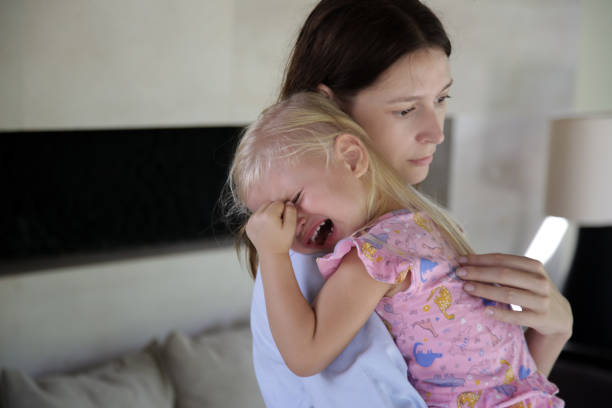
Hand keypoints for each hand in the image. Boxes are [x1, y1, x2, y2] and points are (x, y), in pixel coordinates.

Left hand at [245, 201, 296, 255]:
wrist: (271, 254)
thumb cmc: (282, 242)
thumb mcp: (291, 227)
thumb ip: (291, 212)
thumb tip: (288, 203)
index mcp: (268, 215)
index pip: (279, 203)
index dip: (284, 210)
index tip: (285, 220)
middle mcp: (257, 216)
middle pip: (269, 203)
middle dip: (275, 210)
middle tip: (279, 222)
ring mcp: (251, 221)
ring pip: (262, 208)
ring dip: (268, 213)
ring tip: (272, 225)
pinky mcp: (248, 226)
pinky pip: (256, 216)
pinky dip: (261, 218)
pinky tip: (266, 228)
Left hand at [456, 253, 571, 337]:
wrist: (559, 317)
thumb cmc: (534, 292)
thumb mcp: (526, 277)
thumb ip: (505, 270)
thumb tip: (470, 263)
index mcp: (534, 266)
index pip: (502, 259)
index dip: (480, 259)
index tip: (460, 260)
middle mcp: (540, 281)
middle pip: (504, 274)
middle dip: (479, 273)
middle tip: (459, 273)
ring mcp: (542, 300)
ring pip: (509, 294)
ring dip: (485, 290)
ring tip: (467, 288)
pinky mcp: (542, 319)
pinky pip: (518, 316)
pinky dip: (500, 313)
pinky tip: (485, 310)